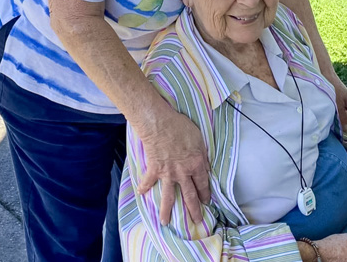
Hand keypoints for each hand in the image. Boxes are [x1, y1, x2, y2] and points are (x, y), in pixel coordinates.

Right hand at [137, 106, 210, 225]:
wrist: (160, 124)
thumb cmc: (180, 127)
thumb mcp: (199, 138)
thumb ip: (203, 154)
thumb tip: (205, 166)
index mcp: (196, 164)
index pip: (203, 184)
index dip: (205, 194)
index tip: (206, 202)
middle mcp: (183, 173)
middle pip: (190, 195)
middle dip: (194, 210)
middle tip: (196, 220)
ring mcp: (168, 173)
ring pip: (169, 197)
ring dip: (167, 211)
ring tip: (165, 222)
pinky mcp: (154, 169)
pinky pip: (148, 181)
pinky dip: (143, 187)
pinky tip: (140, 194)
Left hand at [326, 70, 346, 127]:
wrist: (325, 74)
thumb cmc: (333, 88)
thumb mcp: (338, 105)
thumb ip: (343, 117)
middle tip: (345, 132)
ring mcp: (344, 98)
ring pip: (346, 111)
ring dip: (342, 117)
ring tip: (338, 126)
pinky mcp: (338, 97)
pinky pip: (340, 107)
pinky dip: (337, 112)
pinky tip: (332, 116)